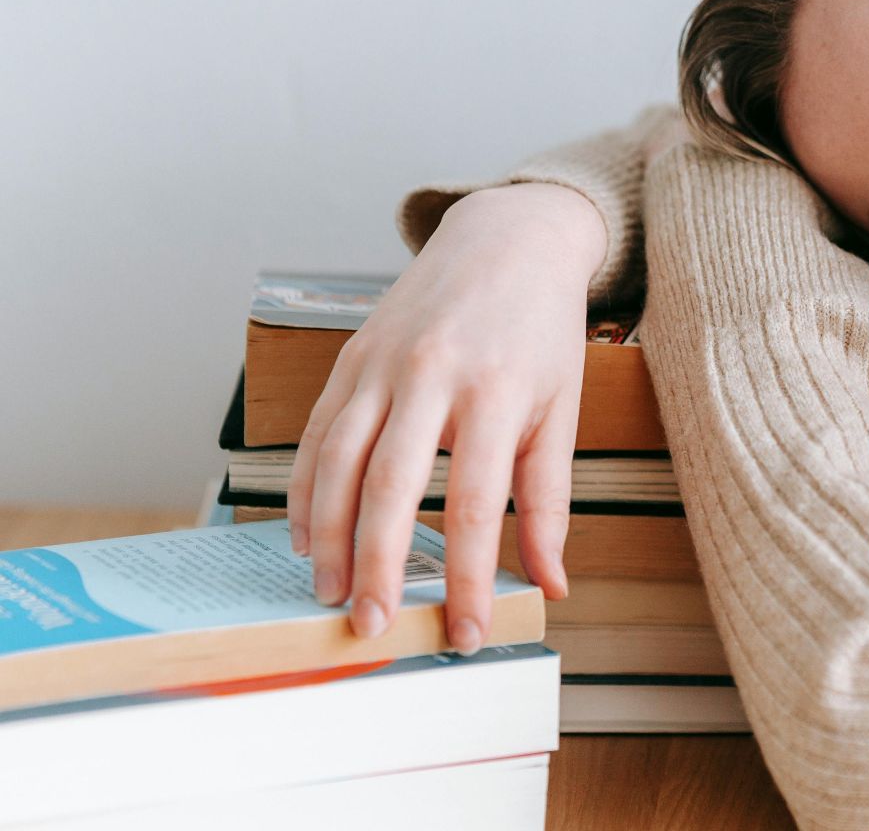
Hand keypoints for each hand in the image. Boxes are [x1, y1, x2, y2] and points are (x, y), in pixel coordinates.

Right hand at [288, 182, 606, 653]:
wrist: (508, 239)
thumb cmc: (541, 330)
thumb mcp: (561, 409)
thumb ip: (550, 499)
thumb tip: (552, 583)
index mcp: (494, 391)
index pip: (474, 504)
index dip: (466, 577)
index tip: (466, 632)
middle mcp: (430, 375)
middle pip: (388, 487)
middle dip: (375, 566)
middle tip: (371, 627)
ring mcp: (380, 364)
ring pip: (336, 462)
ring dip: (326, 537)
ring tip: (330, 593)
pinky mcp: (350, 358)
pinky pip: (316, 434)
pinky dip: (304, 490)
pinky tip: (305, 536)